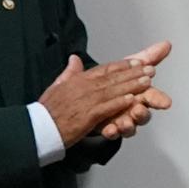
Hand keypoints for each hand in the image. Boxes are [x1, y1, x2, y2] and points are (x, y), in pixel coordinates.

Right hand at [44, 39, 175, 145]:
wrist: (39, 127)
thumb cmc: (47, 110)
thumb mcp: (57, 86)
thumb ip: (69, 73)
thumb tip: (74, 60)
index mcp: (78, 80)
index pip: (104, 69)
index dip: (121, 66)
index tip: (135, 62)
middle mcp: (84, 87)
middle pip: (113, 78)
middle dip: (133, 73)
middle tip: (149, 69)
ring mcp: (86, 101)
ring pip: (113, 90)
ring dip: (132, 85)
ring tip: (147, 81)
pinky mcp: (87, 116)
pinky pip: (107, 107)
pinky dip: (120, 103)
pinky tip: (132, 100)